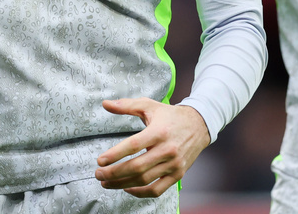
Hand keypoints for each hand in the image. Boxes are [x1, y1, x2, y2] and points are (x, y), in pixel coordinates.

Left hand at [95, 98, 209, 197]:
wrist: (199, 125)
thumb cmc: (170, 116)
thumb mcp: (149, 106)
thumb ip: (126, 105)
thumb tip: (105, 104)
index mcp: (158, 132)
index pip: (133, 146)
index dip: (115, 154)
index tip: (100, 160)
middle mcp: (167, 150)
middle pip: (136, 167)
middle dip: (114, 173)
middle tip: (98, 174)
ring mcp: (173, 164)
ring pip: (144, 180)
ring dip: (122, 184)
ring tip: (107, 182)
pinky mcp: (177, 175)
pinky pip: (157, 190)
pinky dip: (140, 193)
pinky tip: (127, 187)